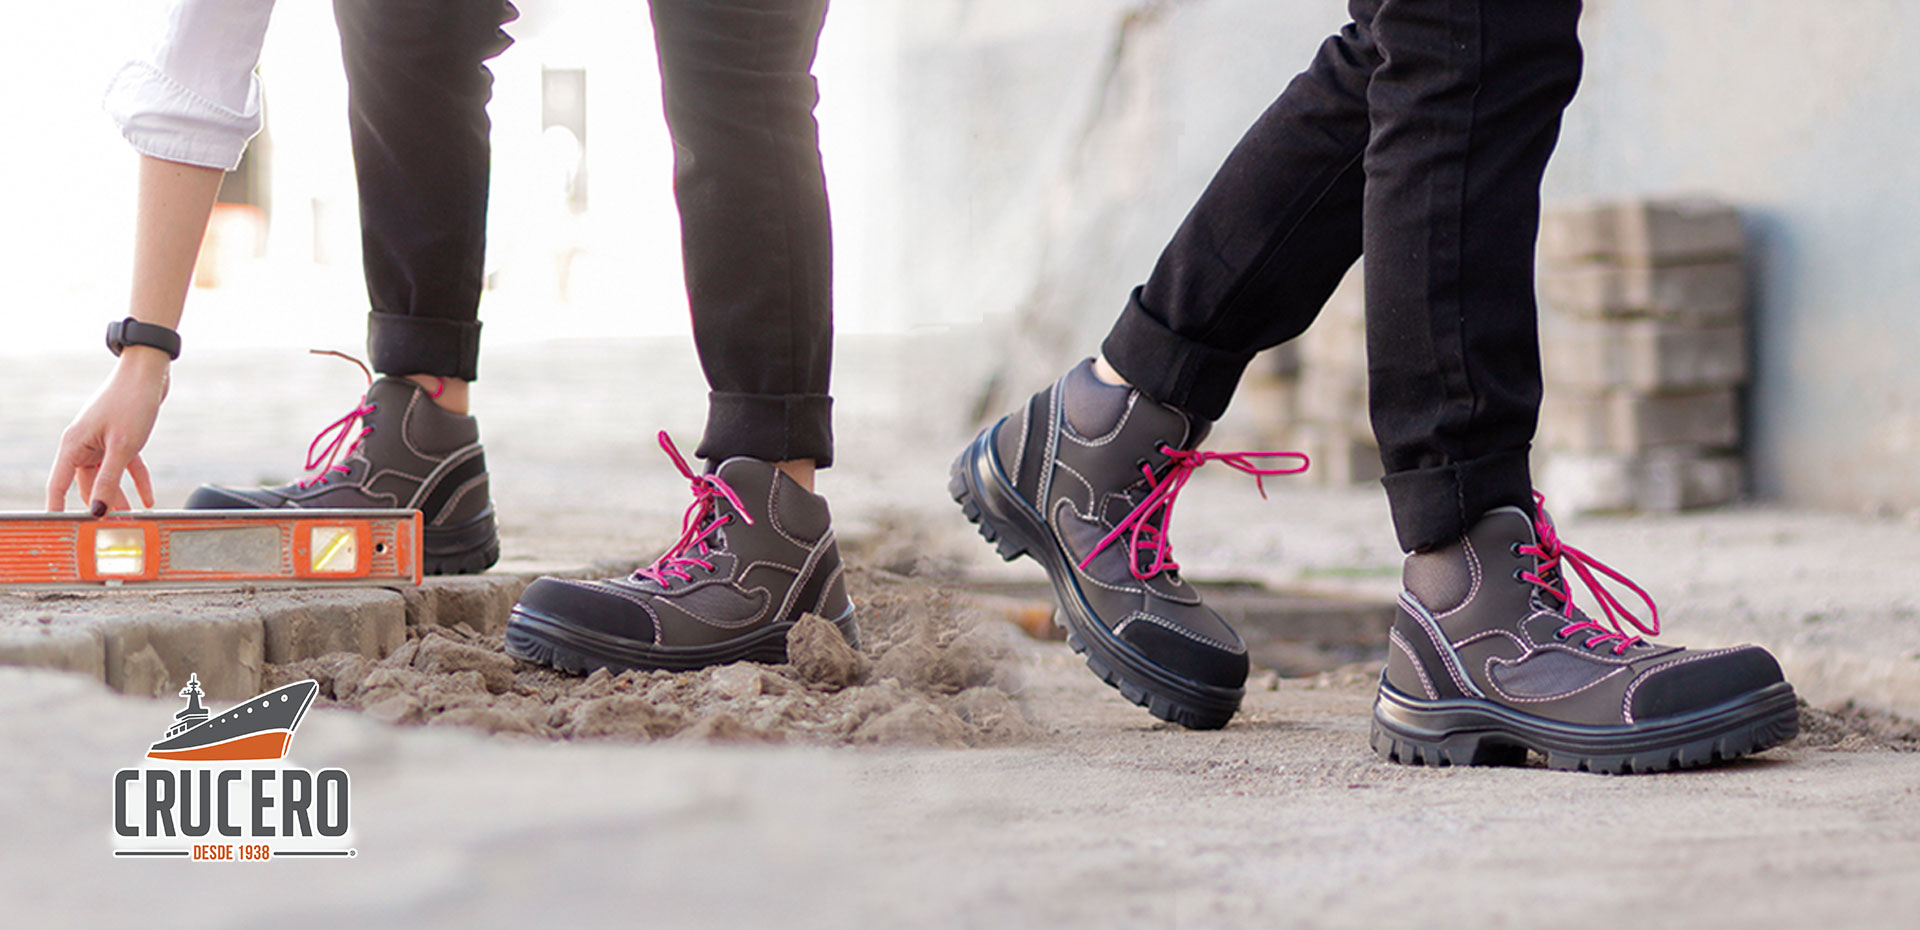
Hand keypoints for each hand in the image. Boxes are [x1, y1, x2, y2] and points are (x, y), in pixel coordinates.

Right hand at [47, 347, 167, 514]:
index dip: (56, 509)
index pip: (58, 486)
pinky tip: (148, 498)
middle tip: (110, 528)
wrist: (149, 371)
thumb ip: (110, 480)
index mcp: (73, 445)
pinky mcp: (119, 437)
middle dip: (98, 505)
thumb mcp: (123, 446)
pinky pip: (125, 465)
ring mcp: (101, 441)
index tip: (58, 529)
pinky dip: (136, 480)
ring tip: (131, 518)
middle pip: (86, 484)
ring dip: (119, 495)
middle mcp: (83, 444)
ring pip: (107, 476)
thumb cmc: (131, 401)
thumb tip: (98, 508)